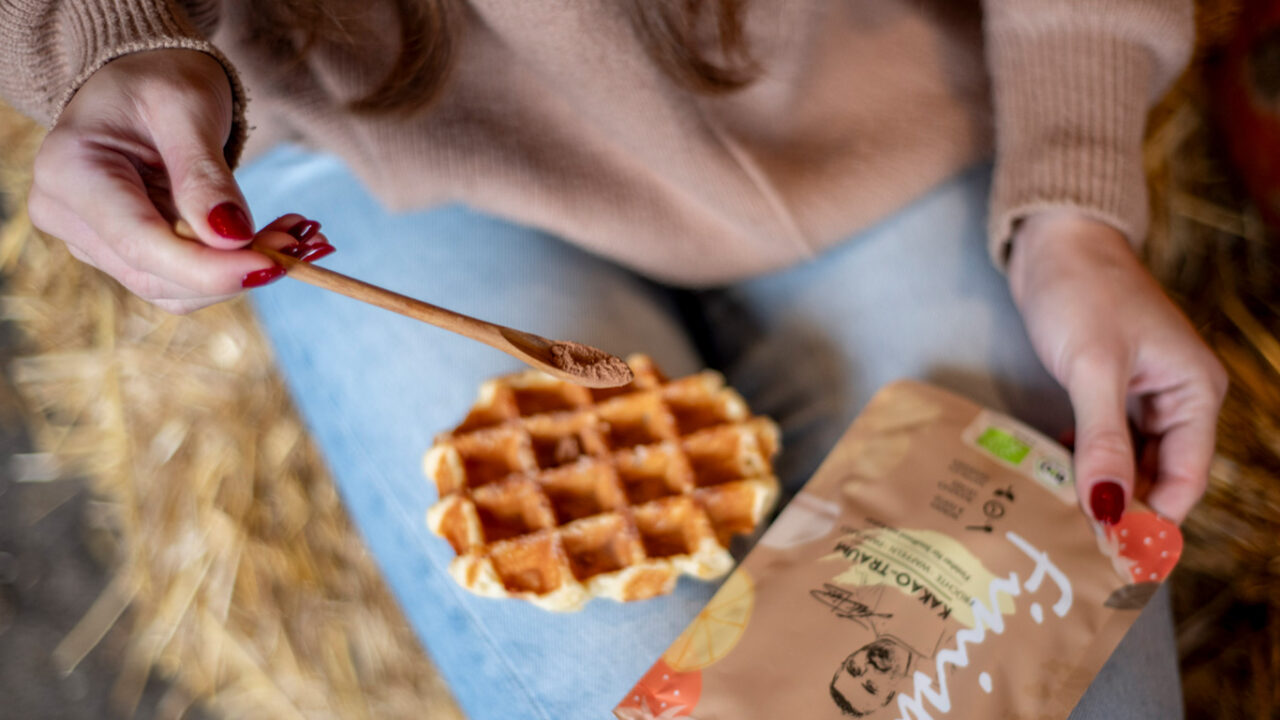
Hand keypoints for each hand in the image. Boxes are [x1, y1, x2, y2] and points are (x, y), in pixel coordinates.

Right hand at [28, 48, 278, 312]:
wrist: (143, 77)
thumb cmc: (159, 78)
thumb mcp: (186, 108)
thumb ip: (204, 175)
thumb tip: (232, 238)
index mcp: (70, 173)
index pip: (141, 244)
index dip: (209, 268)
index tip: (274, 265)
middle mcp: (70, 218)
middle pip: (160, 276)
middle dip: (236, 268)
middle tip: (305, 241)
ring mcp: (95, 242)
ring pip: (177, 289)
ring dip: (242, 271)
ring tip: (296, 235)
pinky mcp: (127, 254)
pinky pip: (185, 278)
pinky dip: (234, 266)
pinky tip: (274, 238)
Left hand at [1008, 210, 1226, 524]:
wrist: (1054, 240)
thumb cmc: (1081, 292)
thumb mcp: (1094, 368)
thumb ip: (1105, 439)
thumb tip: (1110, 509)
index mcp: (1194, 392)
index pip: (1185, 478)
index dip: (1151, 518)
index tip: (1111, 554)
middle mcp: (1177, 398)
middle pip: (1157, 476)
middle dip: (1122, 509)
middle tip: (1075, 546)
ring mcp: (1142, 394)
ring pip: (1127, 461)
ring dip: (1099, 487)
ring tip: (1059, 520)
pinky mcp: (1108, 388)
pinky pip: (1104, 440)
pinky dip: (1083, 460)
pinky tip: (1053, 477)